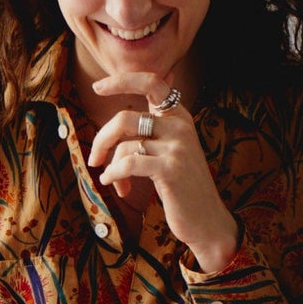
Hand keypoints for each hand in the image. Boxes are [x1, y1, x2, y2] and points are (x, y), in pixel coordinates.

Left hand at [89, 72, 238, 271]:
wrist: (207, 221)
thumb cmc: (183, 188)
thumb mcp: (172, 152)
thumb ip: (154, 130)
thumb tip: (122, 119)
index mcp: (180, 117)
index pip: (151, 83)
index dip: (122, 81)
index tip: (98, 87)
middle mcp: (180, 126)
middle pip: (125, 118)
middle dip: (102, 139)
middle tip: (95, 158)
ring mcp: (177, 147)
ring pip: (124, 145)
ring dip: (111, 166)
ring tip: (113, 180)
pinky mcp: (170, 169)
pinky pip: (128, 163)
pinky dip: (114, 174)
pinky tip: (113, 183)